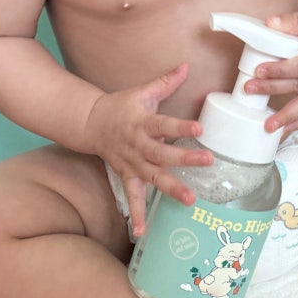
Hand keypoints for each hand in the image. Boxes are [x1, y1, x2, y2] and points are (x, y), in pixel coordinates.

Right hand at [85, 64, 211, 235]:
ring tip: (190, 200)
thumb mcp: (141, 92)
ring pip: (152, 177)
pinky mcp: (126, 175)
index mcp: (143, 122)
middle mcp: (138, 145)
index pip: (164, 124)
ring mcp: (132, 163)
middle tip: (207, 161)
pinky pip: (132, 197)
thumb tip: (187, 66)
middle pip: (161, 153)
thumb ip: (166, 82)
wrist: (90, 123)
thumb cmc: (121, 107)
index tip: (199, 128)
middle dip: (184, 158)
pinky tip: (142, 232)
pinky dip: (136, 215)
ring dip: (171, 189)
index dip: (180, 126)